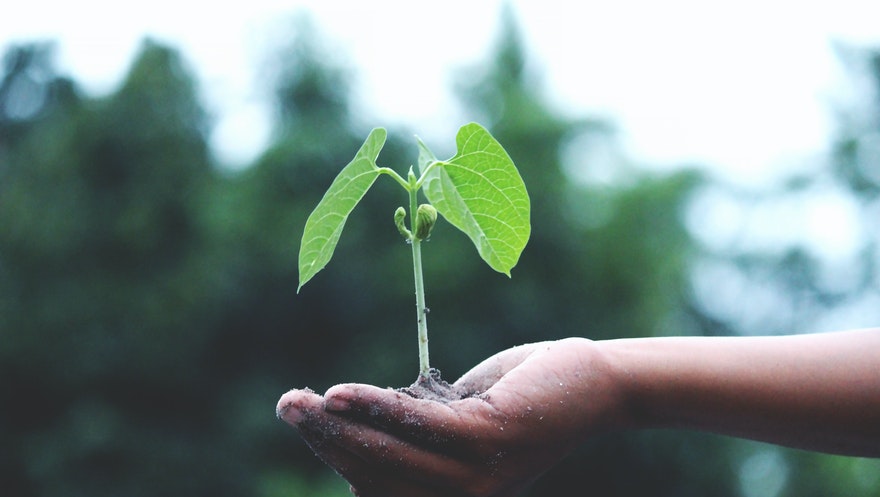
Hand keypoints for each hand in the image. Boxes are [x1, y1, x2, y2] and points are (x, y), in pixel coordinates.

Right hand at [276, 338, 621, 496]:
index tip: (303, 420)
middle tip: (286, 405)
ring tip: (299, 402)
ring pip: (390, 455)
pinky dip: (376, 408)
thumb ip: (414, 431)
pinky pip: (419, 426)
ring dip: (338, 426)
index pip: (377, 486)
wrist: (590, 384)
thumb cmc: (520, 398)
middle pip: (375, 474)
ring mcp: (477, 476)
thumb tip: (356, 426)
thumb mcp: (458, 420)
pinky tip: (340, 393)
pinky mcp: (490, 441)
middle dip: (325, 439)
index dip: (335, 455)